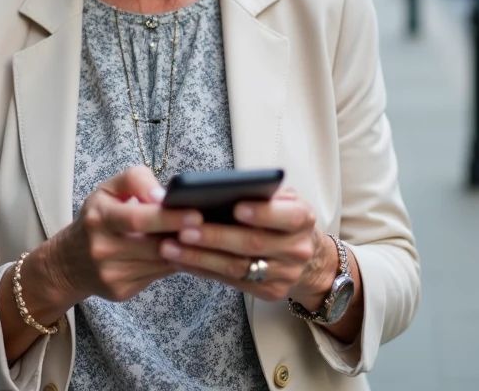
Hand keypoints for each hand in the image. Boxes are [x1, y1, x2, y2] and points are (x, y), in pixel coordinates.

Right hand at [52, 166, 201, 303]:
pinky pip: (158, 276)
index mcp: (99, 218)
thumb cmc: (97, 218)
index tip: (197, 214)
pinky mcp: (120, 291)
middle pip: (153, 245)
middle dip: (185, 237)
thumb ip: (136, 181)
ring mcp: (111, 274)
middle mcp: (102, 249)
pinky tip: (187, 253)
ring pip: (160, 263)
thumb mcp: (109, 190)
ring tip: (205, 238)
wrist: (69, 262)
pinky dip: (175, 264)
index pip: (138, 218)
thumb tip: (163, 195)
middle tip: (212, 228)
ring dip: (185, 252)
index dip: (169, 217)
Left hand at [158, 186, 335, 304]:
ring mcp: (285, 274)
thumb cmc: (283, 217)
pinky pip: (232, 282)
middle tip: (184, 229)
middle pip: (253, 244)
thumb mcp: (282, 199)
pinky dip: (203, 270)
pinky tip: (180, 260)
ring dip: (200, 257)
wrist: (308, 258)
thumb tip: (217, 187)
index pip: (287, 216)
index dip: (262, 213)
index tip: (235, 207)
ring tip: (170, 246)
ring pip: (238, 267)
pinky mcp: (270, 292)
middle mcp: (298, 249)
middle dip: (216, 236)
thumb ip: (260, 192)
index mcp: (303, 218)